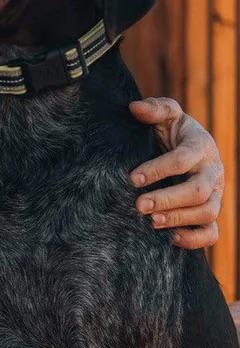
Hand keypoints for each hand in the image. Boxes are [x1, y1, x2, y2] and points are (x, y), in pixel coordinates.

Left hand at [128, 97, 223, 248]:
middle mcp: (212, 171)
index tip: (133, 178)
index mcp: (200, 146)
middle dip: (168, 199)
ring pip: (208, 212)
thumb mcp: (166, 114)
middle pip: (198, 191)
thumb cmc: (173, 129)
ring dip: (180, 219)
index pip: (183, 159)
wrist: (188, 146)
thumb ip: (154, 109)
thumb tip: (134, 109)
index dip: (158, 169)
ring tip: (152, 222)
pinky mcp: (211, 212)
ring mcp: (215, 193)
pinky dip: (195, 239)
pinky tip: (171, 238)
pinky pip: (212, 232)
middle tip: (139, 205)